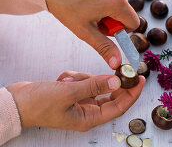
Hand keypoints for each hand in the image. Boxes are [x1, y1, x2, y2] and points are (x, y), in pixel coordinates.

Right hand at [7, 71, 144, 130]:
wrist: (16, 102)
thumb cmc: (39, 103)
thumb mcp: (68, 93)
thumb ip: (94, 86)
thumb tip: (116, 82)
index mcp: (88, 118)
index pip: (118, 107)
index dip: (131, 94)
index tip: (139, 80)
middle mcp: (87, 111)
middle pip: (109, 96)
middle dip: (111, 82)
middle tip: (120, 69)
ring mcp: (80, 101)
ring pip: (94, 84)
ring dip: (84, 78)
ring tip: (67, 80)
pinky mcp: (73, 93)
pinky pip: (82, 81)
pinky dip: (75, 77)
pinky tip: (62, 80)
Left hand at [44, 0, 139, 68]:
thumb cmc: (65, 6)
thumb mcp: (85, 31)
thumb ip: (104, 47)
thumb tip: (117, 63)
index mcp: (116, 2)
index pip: (133, 23)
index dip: (120, 29)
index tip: (105, 27)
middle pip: (124, 11)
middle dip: (112, 17)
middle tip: (93, 16)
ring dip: (107, 4)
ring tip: (88, 4)